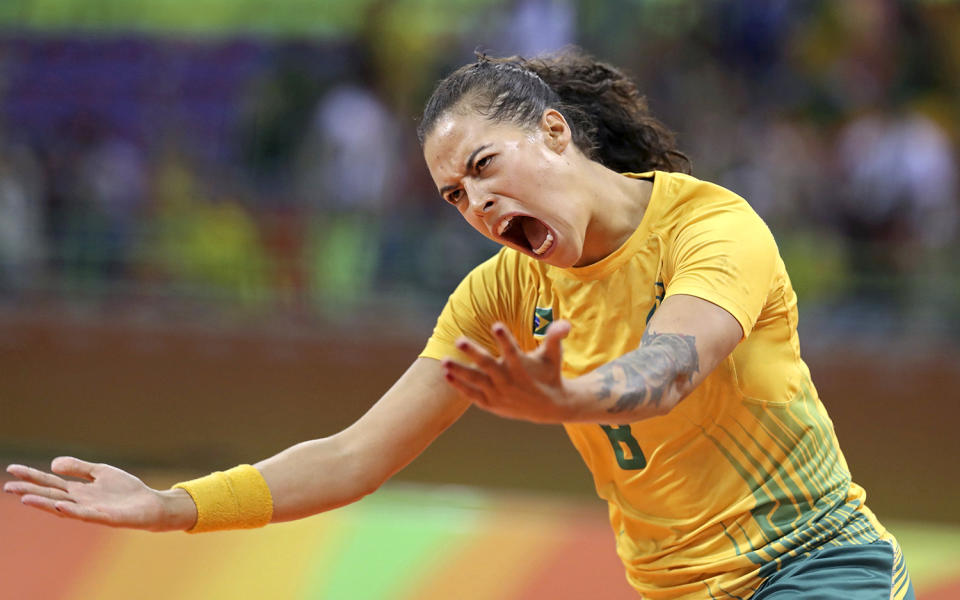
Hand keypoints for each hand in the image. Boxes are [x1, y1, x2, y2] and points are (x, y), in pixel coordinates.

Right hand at [4, 457, 196, 531]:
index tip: (12, 469)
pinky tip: (60, 505)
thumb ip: (78, 468)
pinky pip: (85, 514)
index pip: (50, 481)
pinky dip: (72, 510)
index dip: (32, 475)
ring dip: (44, 503)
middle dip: (30, 491)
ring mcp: (90, 510)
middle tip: (8, 486)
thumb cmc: (125, 491)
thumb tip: (52, 463)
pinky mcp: (105, 517)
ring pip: (63, 507)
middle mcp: (80, 501)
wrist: (150, 505)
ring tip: (25, 498)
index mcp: (78, 490)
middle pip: (51, 494)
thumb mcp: (100, 472)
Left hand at [441, 320, 576, 422]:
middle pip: (488, 365)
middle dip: (473, 352)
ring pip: (475, 380)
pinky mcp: (491, 403)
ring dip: (459, 370)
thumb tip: (565, 323)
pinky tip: (446, 375)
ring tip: (444, 361)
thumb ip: (555, 337)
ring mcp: (498, 393)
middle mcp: (508, 380)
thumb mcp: (554, 355)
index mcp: (522, 366)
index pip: (512, 350)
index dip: (504, 338)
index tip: (496, 324)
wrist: (549, 407)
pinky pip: (472, 394)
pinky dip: (460, 386)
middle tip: (459, 340)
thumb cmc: (549, 373)